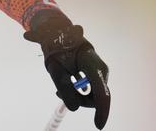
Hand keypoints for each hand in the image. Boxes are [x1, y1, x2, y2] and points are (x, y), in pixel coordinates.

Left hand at [25, 13, 109, 128]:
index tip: (98, 126)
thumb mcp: (54, 68)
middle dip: (79, 100)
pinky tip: (67, 85)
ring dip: (78, 96)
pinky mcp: (97, 74)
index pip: (101, 91)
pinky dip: (79, 93)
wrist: (59, 33)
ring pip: (94, 95)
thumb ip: (64, 88)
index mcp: (91, 63)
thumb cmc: (56, 47)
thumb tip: (74, 108)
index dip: (101, 110)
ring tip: (60, 88)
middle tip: (59, 92)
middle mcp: (100, 68)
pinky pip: (92, 91)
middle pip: (97, 96)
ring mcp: (101, 71)